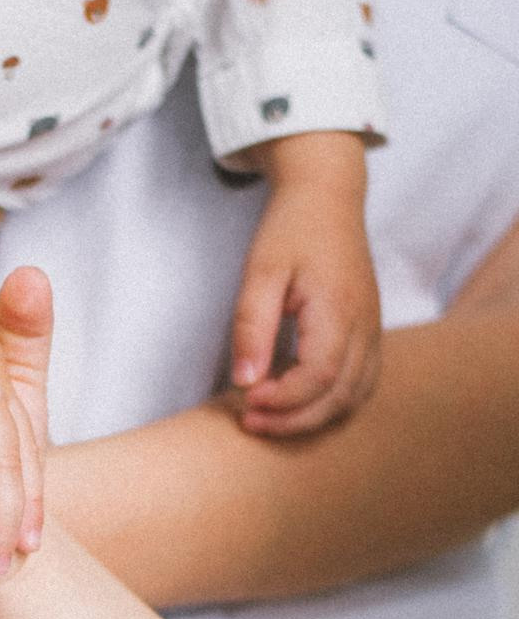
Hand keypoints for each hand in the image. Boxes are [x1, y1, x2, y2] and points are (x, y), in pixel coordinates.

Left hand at [230, 133, 380, 435]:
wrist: (328, 197)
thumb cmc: (291, 230)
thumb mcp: (260, 272)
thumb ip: (252, 327)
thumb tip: (245, 382)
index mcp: (338, 308)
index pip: (319, 375)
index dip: (283, 399)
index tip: (246, 400)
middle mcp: (364, 325)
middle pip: (340, 397)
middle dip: (294, 420)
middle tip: (250, 422)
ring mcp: (372, 331)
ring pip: (354, 397)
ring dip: (313, 418)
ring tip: (269, 418)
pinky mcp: (369, 334)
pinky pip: (360, 384)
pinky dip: (331, 404)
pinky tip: (297, 403)